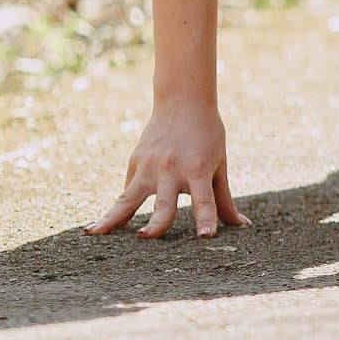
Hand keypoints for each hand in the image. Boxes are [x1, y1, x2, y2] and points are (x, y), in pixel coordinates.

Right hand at [88, 98, 245, 239]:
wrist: (183, 102)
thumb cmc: (208, 136)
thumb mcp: (220, 165)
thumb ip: (224, 199)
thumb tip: (243, 226)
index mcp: (199, 170)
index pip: (205, 200)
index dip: (206, 218)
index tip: (206, 237)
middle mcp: (172, 170)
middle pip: (164, 203)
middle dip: (156, 223)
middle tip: (146, 236)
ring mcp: (149, 166)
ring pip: (128, 198)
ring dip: (113, 218)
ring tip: (95, 233)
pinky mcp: (135, 163)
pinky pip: (126, 192)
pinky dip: (114, 210)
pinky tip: (97, 228)